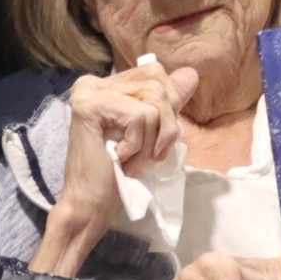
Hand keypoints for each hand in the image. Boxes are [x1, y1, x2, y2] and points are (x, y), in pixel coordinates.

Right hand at [30, 59, 198, 278]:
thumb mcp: (154, 134)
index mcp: (109, 85)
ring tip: (132, 158)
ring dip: (151, 140)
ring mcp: (89, 92)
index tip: (152, 141)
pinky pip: (141, 116)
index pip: (155, 75)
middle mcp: (95, 83)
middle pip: (157, 86)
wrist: (94, 205)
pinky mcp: (89, 105)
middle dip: (164, 127)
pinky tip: (121, 157)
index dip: (167, 109)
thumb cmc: (122, 174)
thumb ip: (169, 103)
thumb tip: (191, 74)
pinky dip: (139, 144)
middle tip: (145, 154)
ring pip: (153, 102)